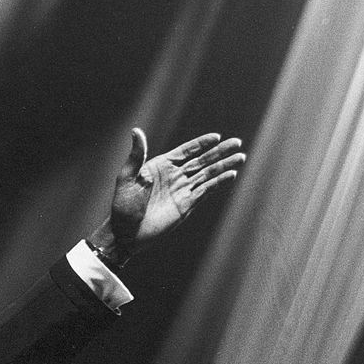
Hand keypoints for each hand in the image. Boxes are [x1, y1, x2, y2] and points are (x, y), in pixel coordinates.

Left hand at [89, 128, 245, 265]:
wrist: (126, 233)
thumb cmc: (123, 205)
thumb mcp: (127, 177)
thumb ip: (136, 155)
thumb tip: (136, 130)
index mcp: (161, 166)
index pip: (185, 151)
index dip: (201, 144)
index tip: (216, 137)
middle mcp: (175, 176)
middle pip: (202, 160)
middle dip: (219, 152)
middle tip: (237, 142)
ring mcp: (182, 191)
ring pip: (207, 175)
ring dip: (223, 166)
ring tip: (241, 157)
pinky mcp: (187, 205)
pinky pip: (205, 191)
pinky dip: (218, 183)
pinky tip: (230, 175)